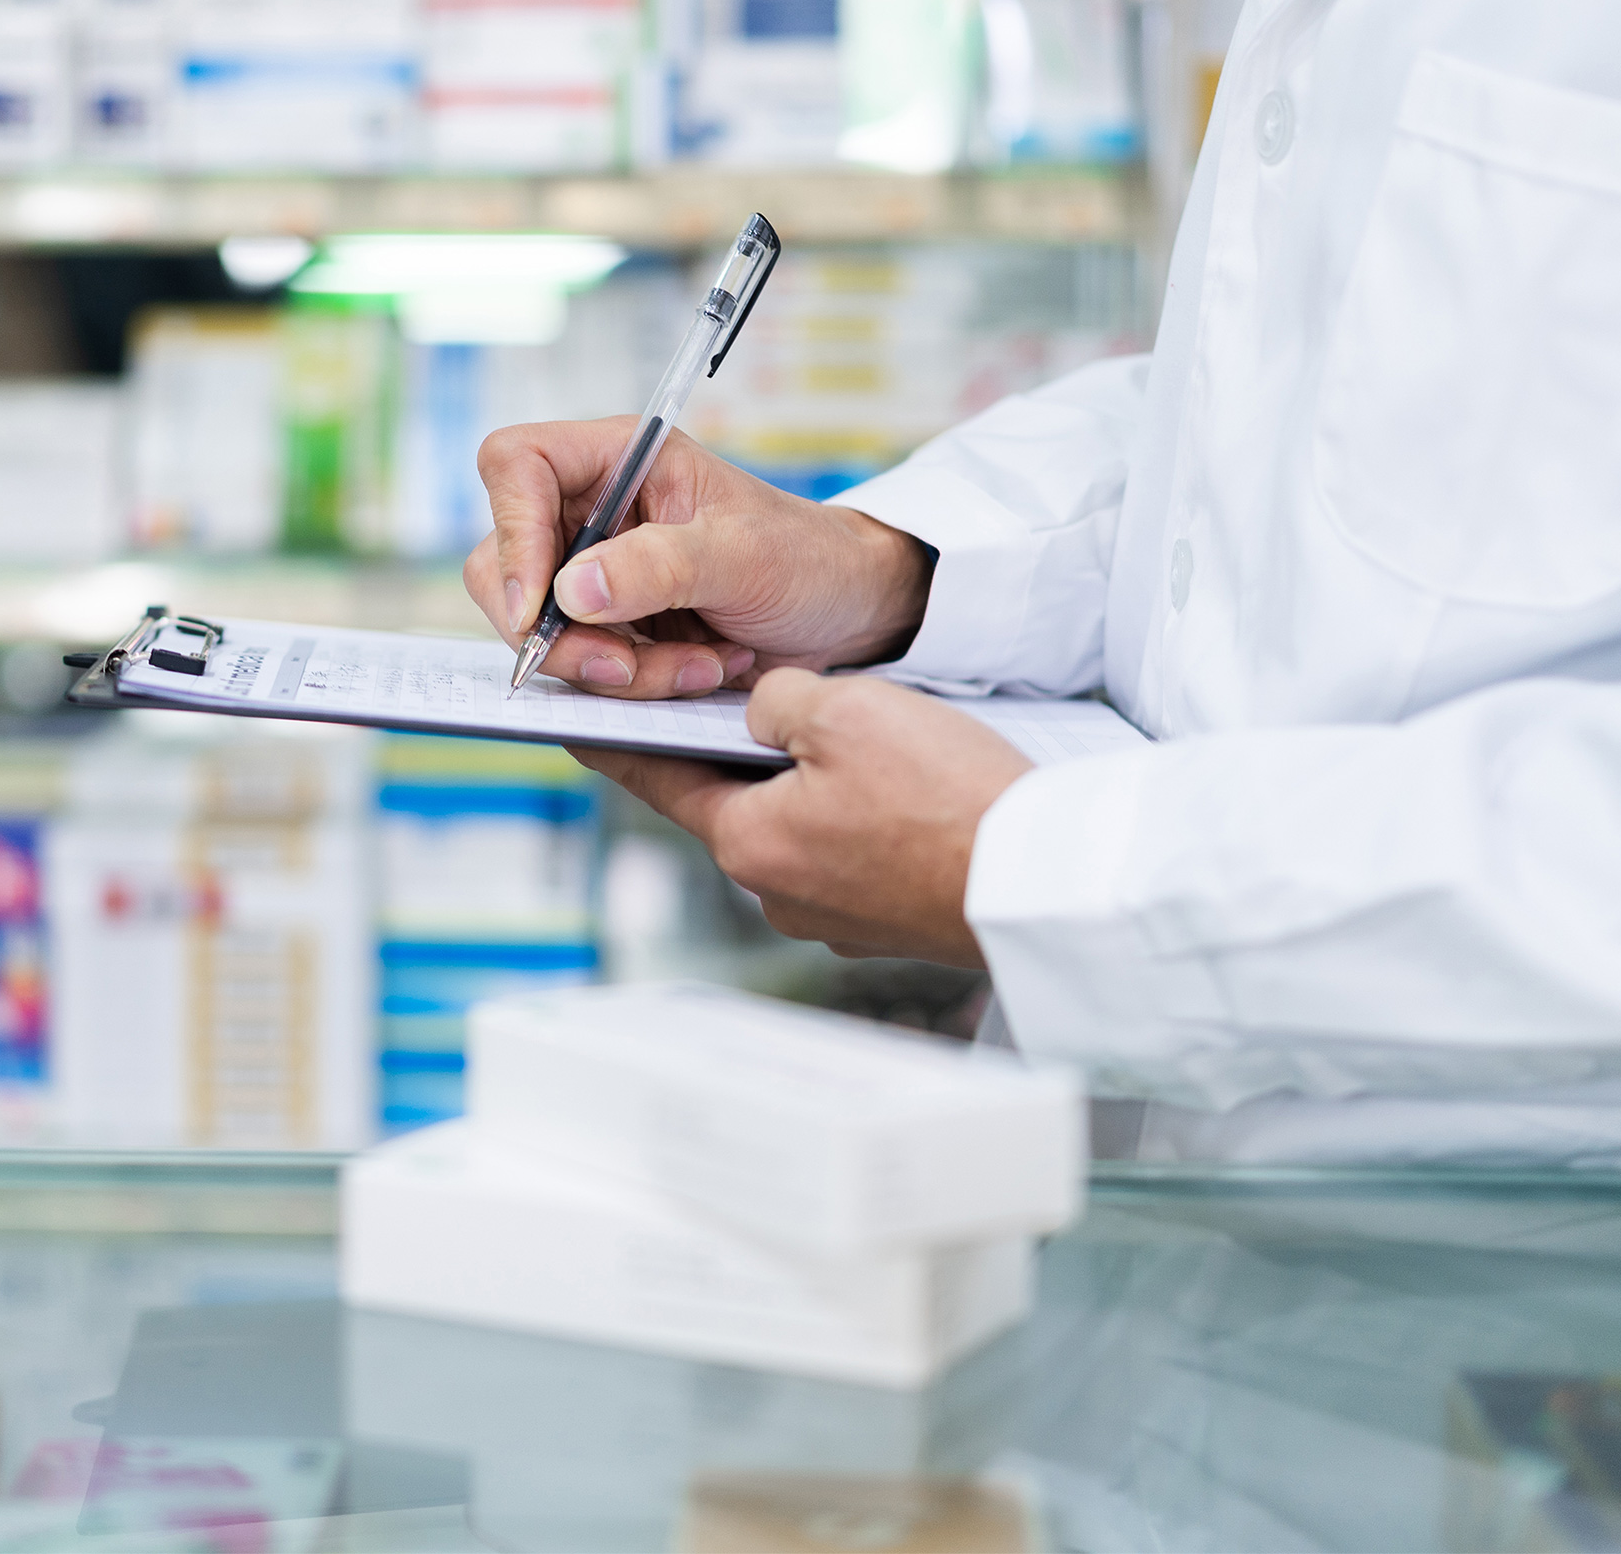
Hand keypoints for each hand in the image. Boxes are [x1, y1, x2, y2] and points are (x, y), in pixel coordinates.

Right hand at [463, 418, 932, 698]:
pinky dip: (635, 688)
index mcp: (615, 459)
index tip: (542, 605)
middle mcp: (591, 513)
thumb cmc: (805, 557)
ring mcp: (593, 577)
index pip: (514, 465)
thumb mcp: (741, 555)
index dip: (512, 531)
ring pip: (541, 633)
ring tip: (699, 668)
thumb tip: (570, 592)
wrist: (845, 614)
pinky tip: (698, 675)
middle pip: (505, 567)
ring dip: (614, 670)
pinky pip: (581, 670)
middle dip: (562, 634)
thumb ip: (658, 566)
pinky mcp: (608, 632)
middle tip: (625, 670)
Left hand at [574, 669, 1034, 965]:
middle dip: (738, 751)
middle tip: (742, 697)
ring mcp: (832, 918)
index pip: (659, 780)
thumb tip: (764, 712)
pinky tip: (896, 784)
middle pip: (732, 803)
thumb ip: (777, 700)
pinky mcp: (883, 923)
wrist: (1042, 881)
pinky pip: (846, 854)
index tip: (578, 720)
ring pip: (795, 827)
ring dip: (807, 782)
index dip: (619, 740)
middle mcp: (777, 894)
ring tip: (852, 734)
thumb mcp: (845, 711)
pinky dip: (854, 816)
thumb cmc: (945, 798)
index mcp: (748, 842)